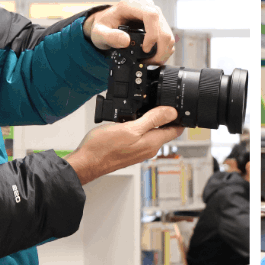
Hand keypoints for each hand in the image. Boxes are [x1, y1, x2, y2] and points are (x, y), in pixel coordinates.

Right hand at [64, 106, 182, 183]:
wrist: (85, 162)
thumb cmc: (103, 148)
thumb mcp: (131, 128)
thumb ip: (153, 119)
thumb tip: (172, 112)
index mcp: (152, 143)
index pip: (175, 130)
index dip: (179, 117)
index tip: (178, 105)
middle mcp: (148, 149)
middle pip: (165, 130)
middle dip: (166, 117)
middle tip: (161, 102)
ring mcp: (138, 151)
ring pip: (152, 133)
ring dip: (151, 121)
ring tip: (145, 108)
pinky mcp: (129, 151)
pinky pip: (141, 136)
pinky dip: (139, 127)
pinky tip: (131, 120)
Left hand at [83, 0, 174, 63]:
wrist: (106, 25)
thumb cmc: (103, 26)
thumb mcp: (99, 33)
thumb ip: (109, 37)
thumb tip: (126, 41)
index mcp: (130, 5)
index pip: (151, 15)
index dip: (152, 34)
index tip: (145, 49)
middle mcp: (145, 6)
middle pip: (163, 27)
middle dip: (159, 49)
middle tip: (148, 61)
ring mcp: (154, 14)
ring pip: (168, 34)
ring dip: (163, 52)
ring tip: (149, 61)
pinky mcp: (158, 23)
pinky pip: (168, 38)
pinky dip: (164, 51)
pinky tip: (153, 57)